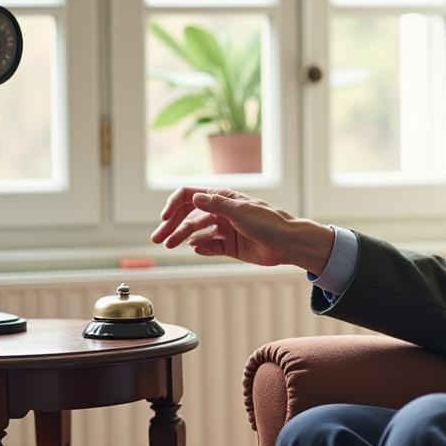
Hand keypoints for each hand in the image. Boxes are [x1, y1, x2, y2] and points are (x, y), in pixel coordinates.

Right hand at [150, 186, 333, 273]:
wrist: (288, 244)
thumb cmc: (269, 223)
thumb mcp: (241, 211)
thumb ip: (216, 205)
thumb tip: (194, 198)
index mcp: (222, 198)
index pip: (190, 196)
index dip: (174, 205)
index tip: (165, 218)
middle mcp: (221, 212)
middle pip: (189, 216)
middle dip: (172, 225)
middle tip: (158, 238)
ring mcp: (225, 229)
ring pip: (196, 232)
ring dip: (182, 238)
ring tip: (169, 245)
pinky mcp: (230, 246)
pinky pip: (209, 246)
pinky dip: (201, 248)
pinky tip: (195, 249)